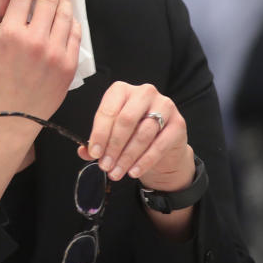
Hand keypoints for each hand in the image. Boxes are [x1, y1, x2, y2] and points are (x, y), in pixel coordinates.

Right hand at [0, 0, 81, 211]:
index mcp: (10, 33)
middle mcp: (34, 40)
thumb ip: (8, 20)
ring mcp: (54, 53)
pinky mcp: (68, 64)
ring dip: (64, 0)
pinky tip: (68, 17)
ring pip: (65, 14)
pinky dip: (71, 21)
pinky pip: (74, 33)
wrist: (11, 112)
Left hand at [80, 82, 194, 191]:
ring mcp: (164, 106)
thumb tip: (83, 151)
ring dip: (127, 157)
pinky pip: (159, 145)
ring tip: (116, 172)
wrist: (164, 145)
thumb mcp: (112, 134)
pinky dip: (144, 161)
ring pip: (142, 134)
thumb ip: (97, 141)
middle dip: (113, 146)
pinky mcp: (178, 123)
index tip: (94, 153)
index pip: (108, 110)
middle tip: (105, 165)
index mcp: (122, 90)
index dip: (99, 134)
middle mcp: (144, 93)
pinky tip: (133, 171)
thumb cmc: (133, 134)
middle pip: (125, 120)